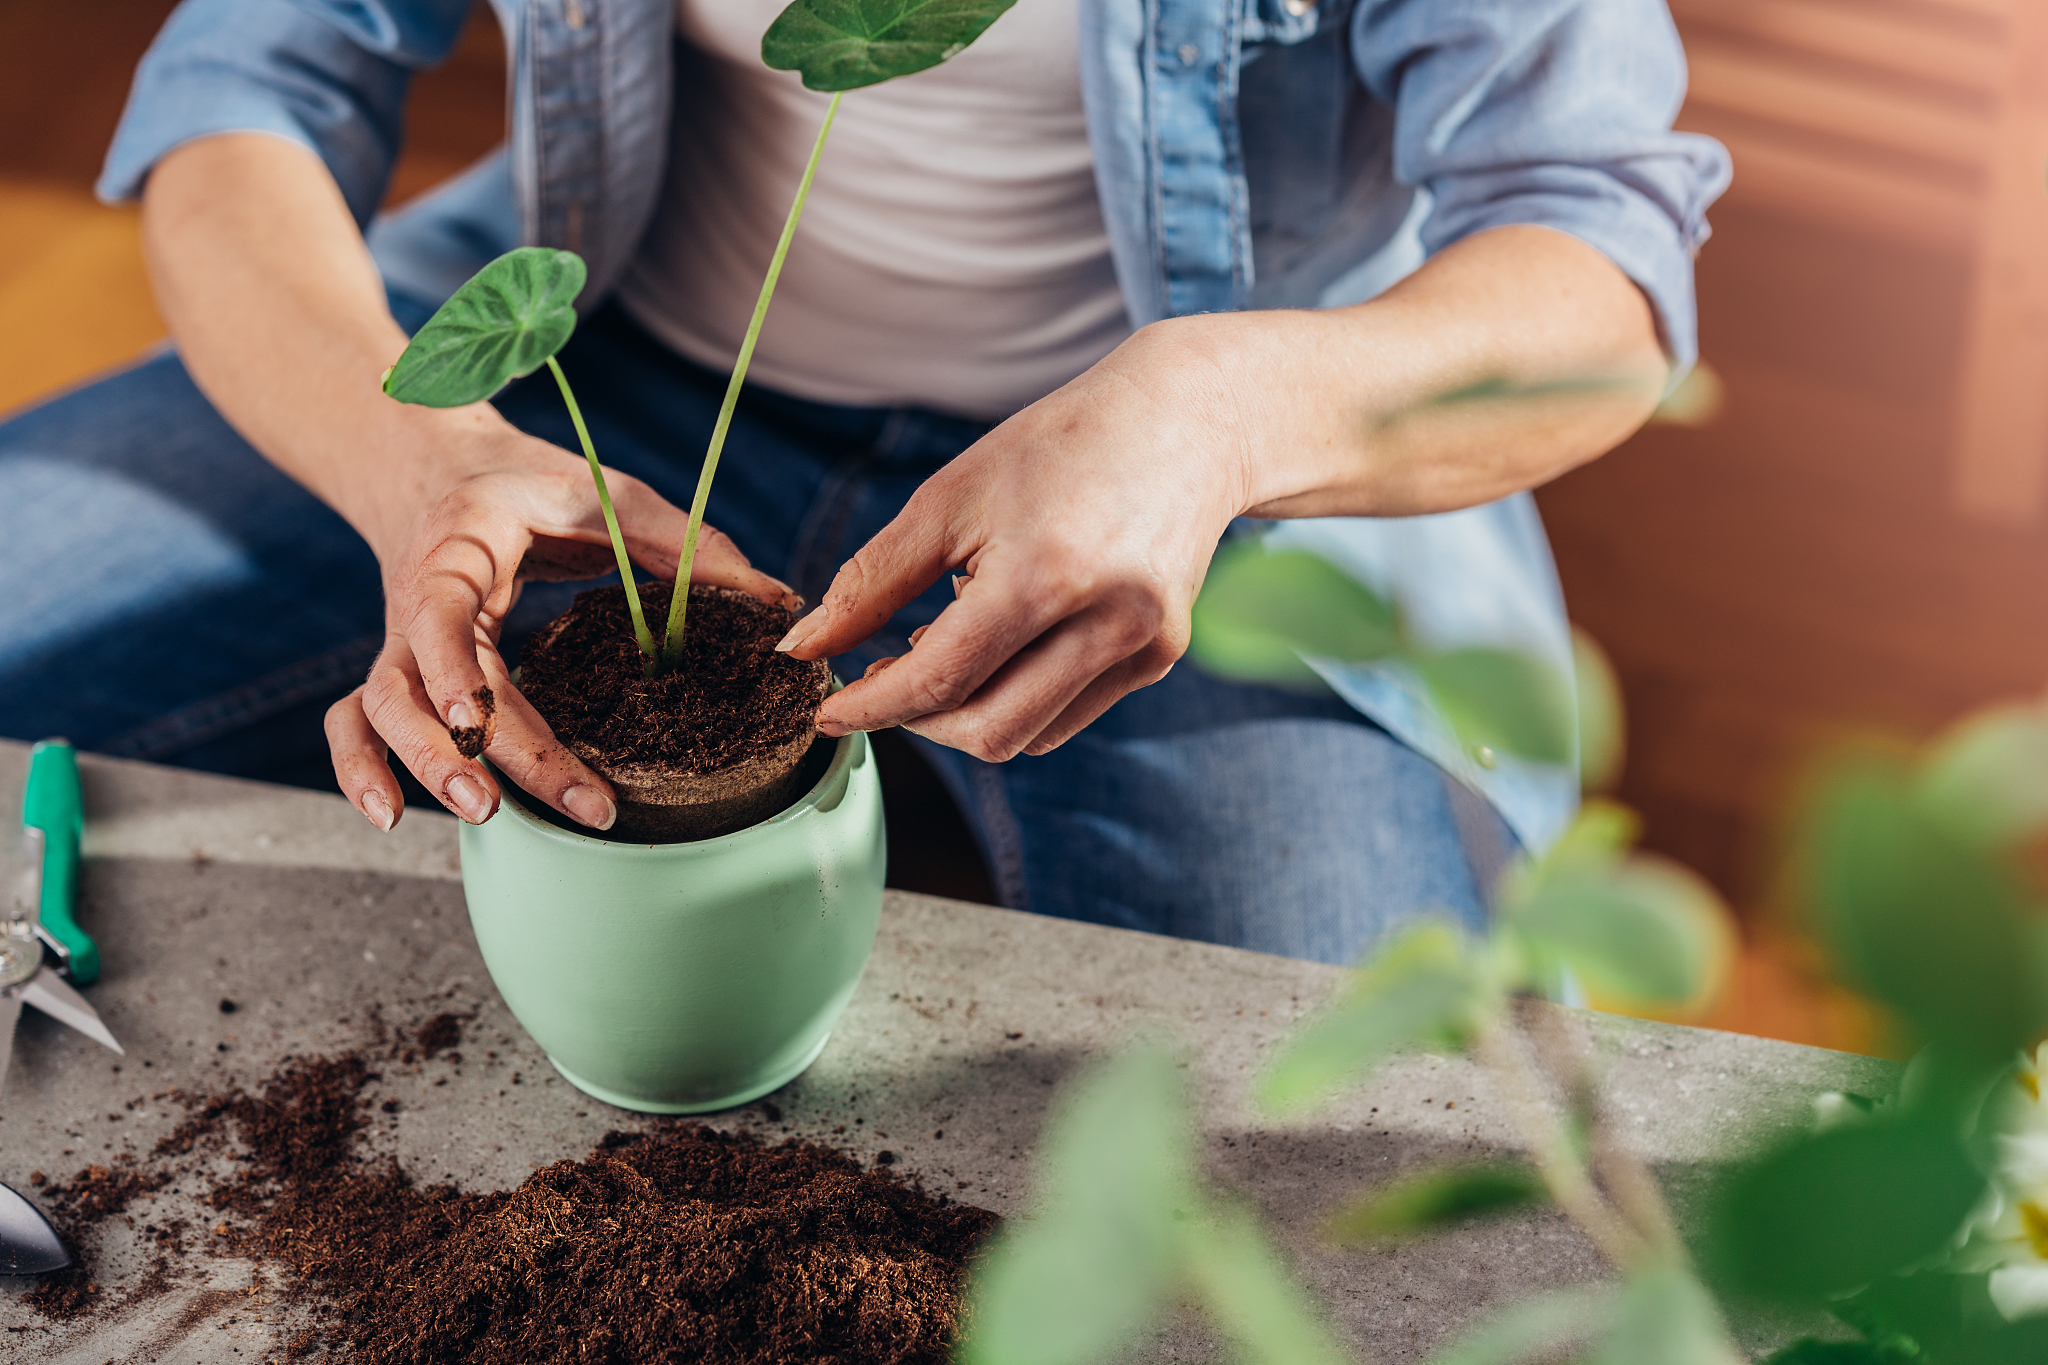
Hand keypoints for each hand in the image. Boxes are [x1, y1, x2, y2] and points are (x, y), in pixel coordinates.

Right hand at [326, 426, 796, 830]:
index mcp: (459, 549)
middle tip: (553, 804)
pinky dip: (358, 768)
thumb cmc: (528, 481)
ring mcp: (400, 642)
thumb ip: (685, 544)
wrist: (439, 465)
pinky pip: (354, 721)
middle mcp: (417, 602)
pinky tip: (390, 818)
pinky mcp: (402, 669)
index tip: (475, 725)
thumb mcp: (606, 492)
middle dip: (477, 752)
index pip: (439, 616)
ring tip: (485, 816)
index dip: (450, 675)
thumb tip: (776, 600)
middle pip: (415, 688)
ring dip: (419, 767)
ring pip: (377, 710)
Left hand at [776, 319, 1253, 760]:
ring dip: (967, 711)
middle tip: (882, 675)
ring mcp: (1144, 646)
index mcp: (1045, 575)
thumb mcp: (951, 498)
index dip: (871, 706)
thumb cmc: (1058, 446)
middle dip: (917, 720)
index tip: (825, 711)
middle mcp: (1106, 622)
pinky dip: (1017, 697)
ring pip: (1027, 735)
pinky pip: (1067, 715)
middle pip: (985, 730)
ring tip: (946, 643)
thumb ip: (872, 580)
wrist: (1186, 421)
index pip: (939, 680)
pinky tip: (1003, 641)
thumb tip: (803, 649)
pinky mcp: (1161, 656)